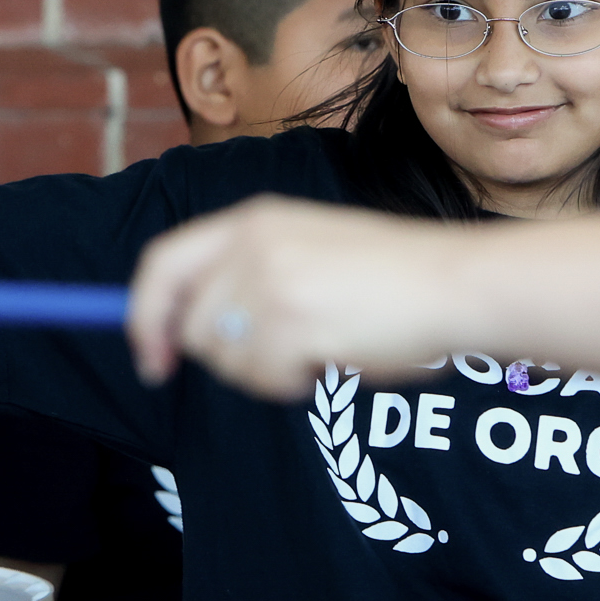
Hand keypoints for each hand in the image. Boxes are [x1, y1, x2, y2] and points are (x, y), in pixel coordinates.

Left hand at [127, 195, 459, 399]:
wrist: (454, 281)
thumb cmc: (392, 274)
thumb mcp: (306, 245)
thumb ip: (246, 273)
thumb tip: (184, 328)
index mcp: (251, 219)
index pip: (162, 263)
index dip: (145, 314)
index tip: (151, 356)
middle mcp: (251, 245)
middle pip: (192, 326)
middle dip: (228, 355)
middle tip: (286, 352)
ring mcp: (269, 283)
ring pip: (227, 359)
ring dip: (268, 368)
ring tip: (322, 341)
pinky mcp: (291, 323)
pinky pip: (264, 379)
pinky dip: (295, 381)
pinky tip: (336, 353)